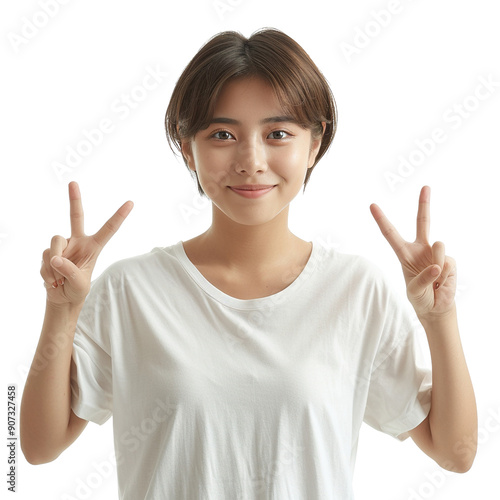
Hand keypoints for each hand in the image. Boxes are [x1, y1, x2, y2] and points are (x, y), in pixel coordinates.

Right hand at [40, 182, 133, 306]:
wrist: (61, 297)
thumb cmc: (77, 290)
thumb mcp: (80, 284)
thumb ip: (70, 271)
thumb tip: (56, 258)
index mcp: (94, 247)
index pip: (109, 229)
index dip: (119, 216)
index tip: (131, 203)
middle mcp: (78, 241)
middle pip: (76, 216)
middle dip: (74, 199)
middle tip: (73, 183)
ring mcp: (63, 245)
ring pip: (55, 242)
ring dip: (55, 263)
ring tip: (59, 279)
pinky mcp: (48, 252)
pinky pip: (45, 257)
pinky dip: (47, 272)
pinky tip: (52, 280)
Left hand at [370, 186, 455, 319]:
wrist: (437, 307)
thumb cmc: (420, 297)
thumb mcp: (414, 291)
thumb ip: (422, 279)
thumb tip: (437, 266)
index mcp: (404, 253)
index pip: (390, 233)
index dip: (381, 219)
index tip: (372, 205)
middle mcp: (421, 249)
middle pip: (422, 222)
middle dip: (424, 204)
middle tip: (425, 187)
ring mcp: (436, 253)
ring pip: (438, 246)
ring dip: (436, 266)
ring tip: (434, 281)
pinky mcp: (450, 261)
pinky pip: (447, 263)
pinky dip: (445, 276)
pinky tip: (443, 282)